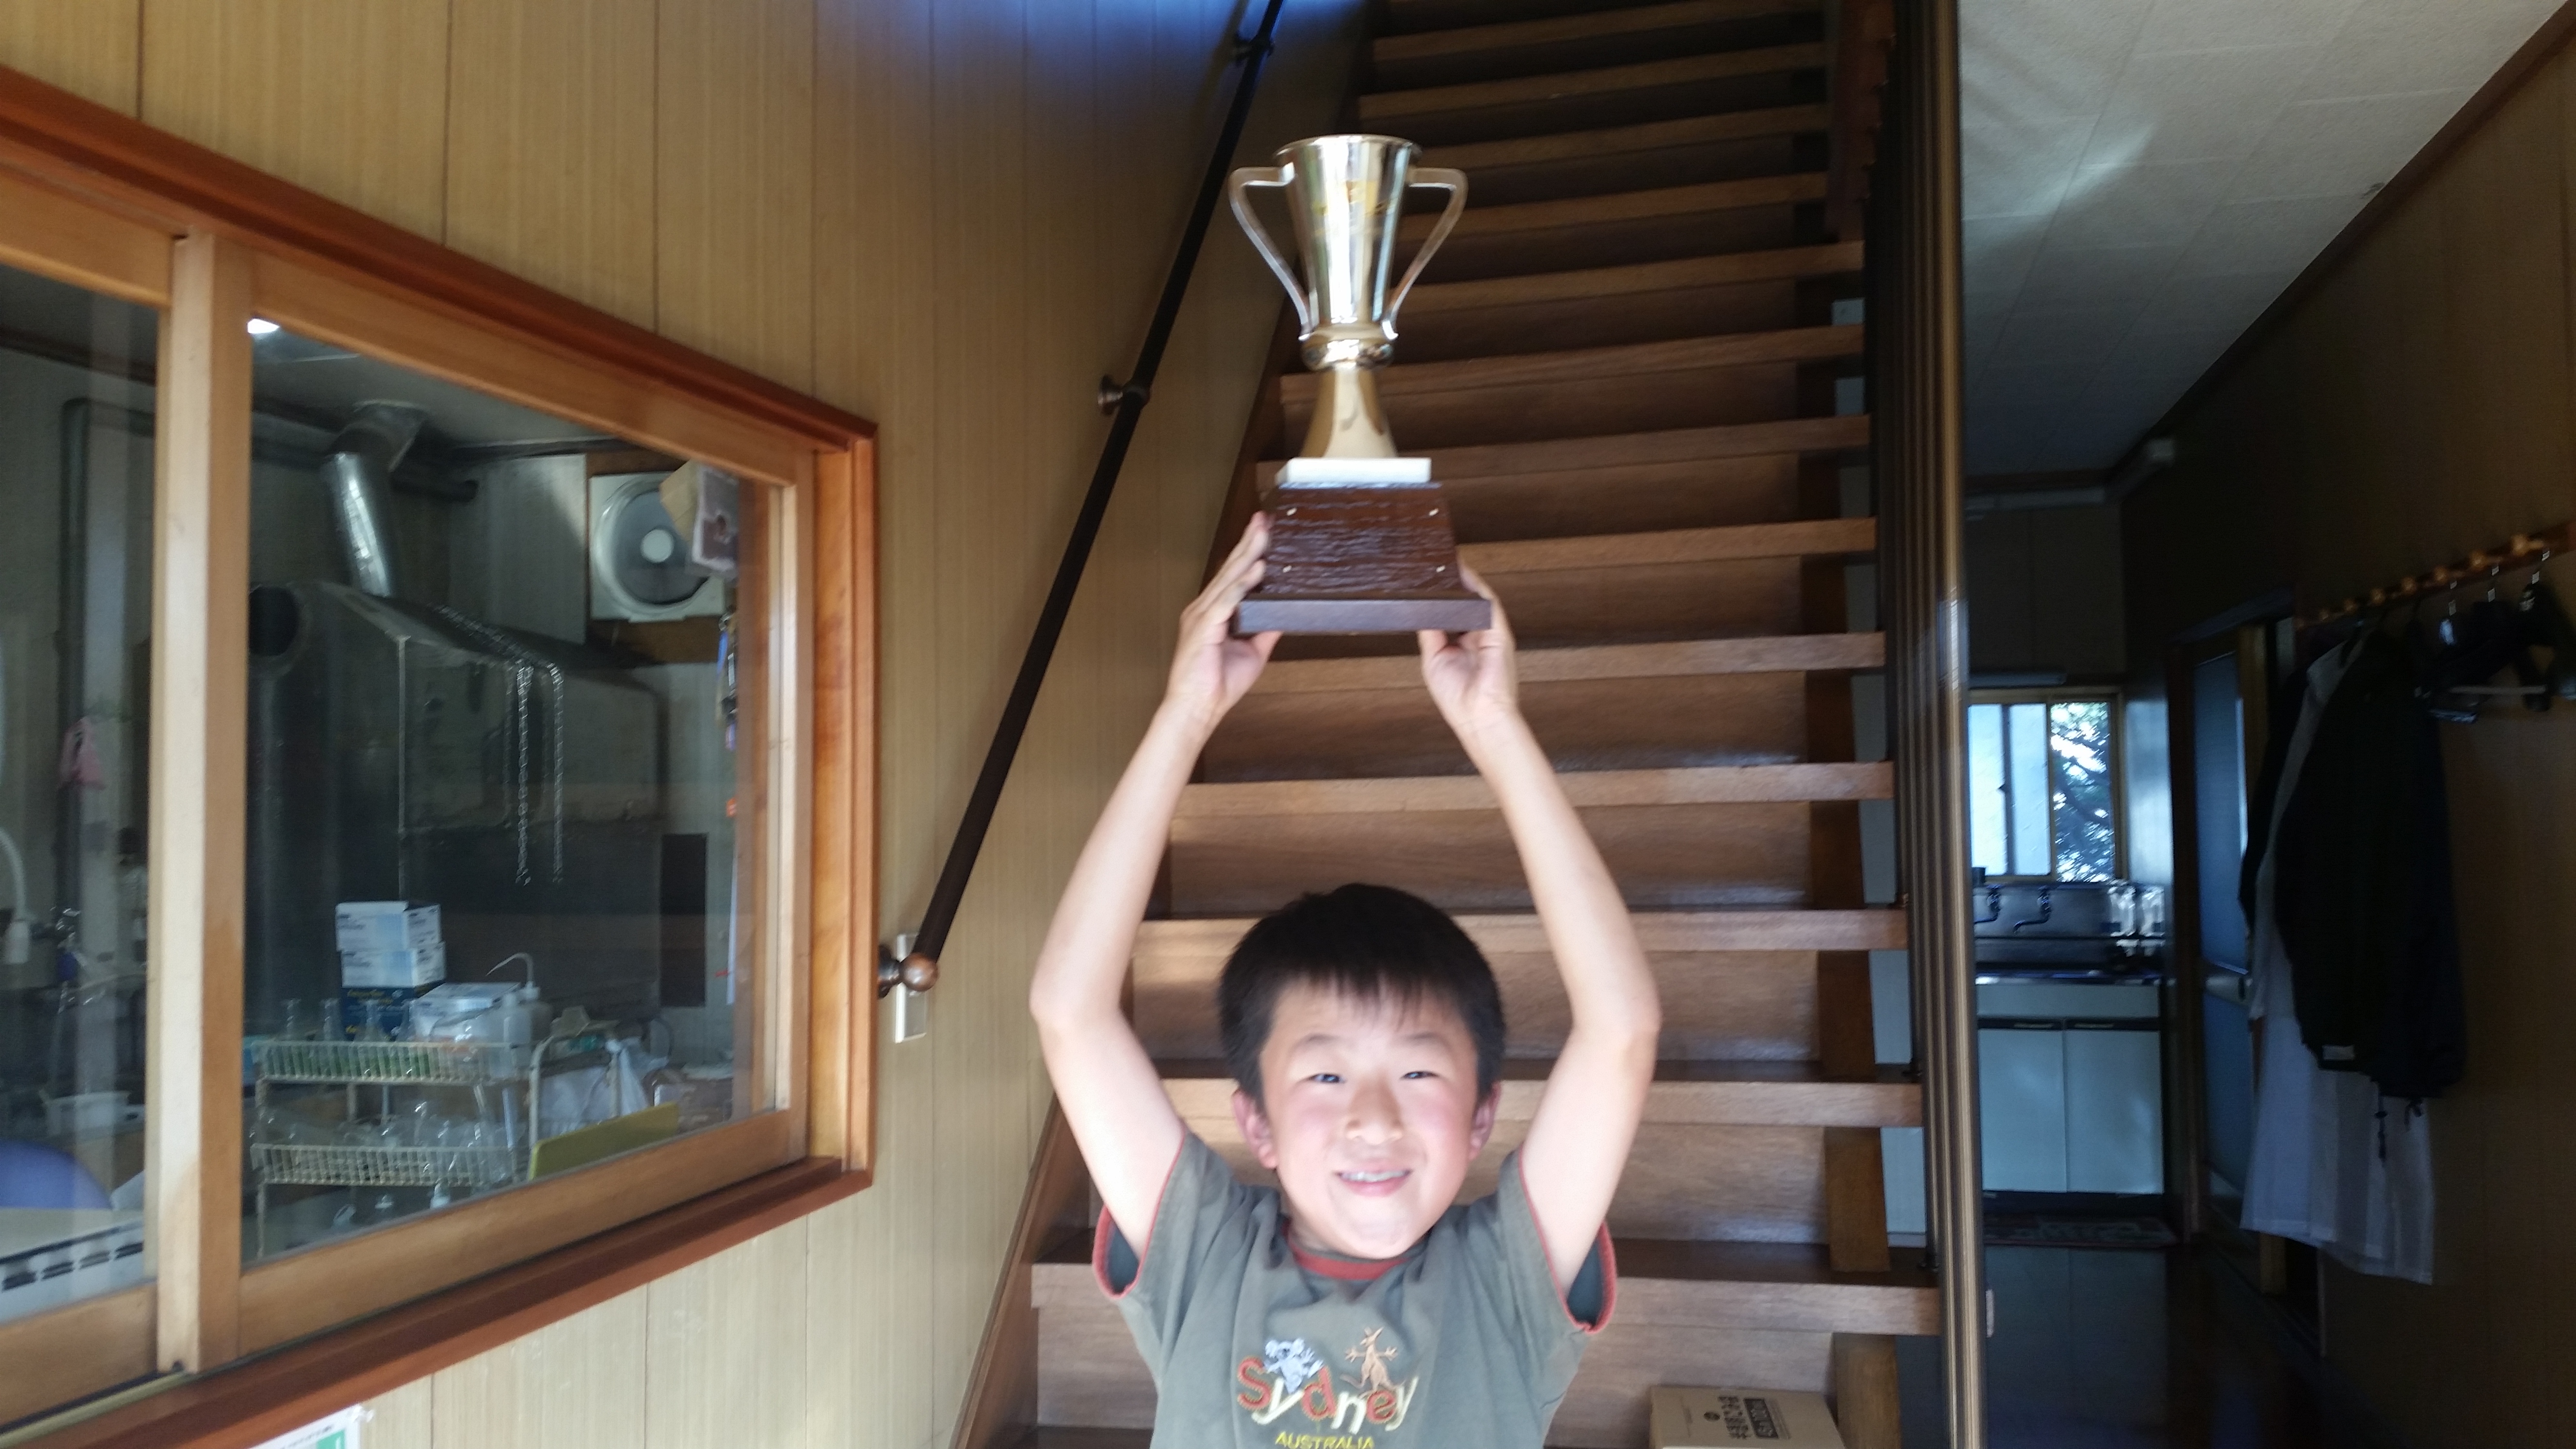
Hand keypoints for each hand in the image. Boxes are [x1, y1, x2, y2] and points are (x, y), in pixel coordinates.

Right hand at [1166, 513, 1281, 732]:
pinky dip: (1242, 585)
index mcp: (1213, 611)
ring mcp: (1201, 616)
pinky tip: (1257, 570)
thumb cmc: (1218, 684)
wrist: (1197, 709)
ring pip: (1228, 578)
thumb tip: (1283, 615)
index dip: (1250, 551)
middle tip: (1265, 518)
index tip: (1265, 531)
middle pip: (1230, 568)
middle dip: (1249, 542)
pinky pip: (1225, 601)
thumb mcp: (1253, 652)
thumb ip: (1265, 629)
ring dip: (1248, 555)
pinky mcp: (1203, 628)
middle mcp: (1204, 608)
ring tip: (1264, 534)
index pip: (1234, 574)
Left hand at [1418, 565, 1521, 747]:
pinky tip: (1464, 574)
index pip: (1450, 614)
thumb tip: (1420, 609)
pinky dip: (1476, 587)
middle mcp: (1476, 636)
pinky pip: (1488, 604)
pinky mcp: (1499, 632)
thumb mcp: (1434, 659)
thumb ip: (1430, 632)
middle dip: (1449, 586)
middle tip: (1431, 568)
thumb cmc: (1458, 698)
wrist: (1478, 717)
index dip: (1439, 598)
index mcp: (1461, 645)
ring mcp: (1489, 633)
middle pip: (1463, 603)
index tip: (1424, 583)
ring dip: (1462, 581)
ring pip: (1476, 599)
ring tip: (1444, 564)